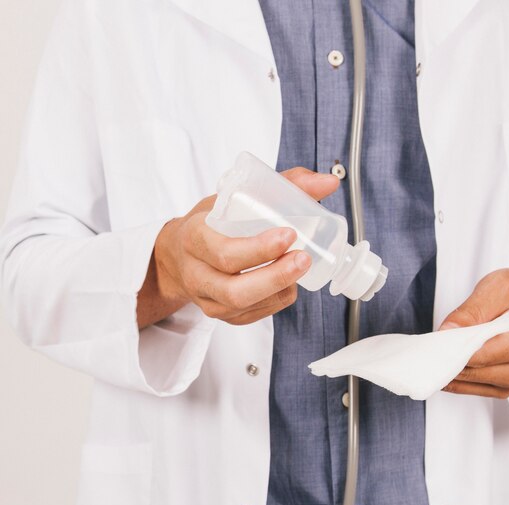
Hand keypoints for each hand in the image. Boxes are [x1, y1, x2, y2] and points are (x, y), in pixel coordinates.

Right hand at [137, 167, 339, 328]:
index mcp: (194, 238)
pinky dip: (276, 300)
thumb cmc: (210, 223)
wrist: (179, 254)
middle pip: (234, 290)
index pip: (225, 253)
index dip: (259, 249)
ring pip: (244, 306)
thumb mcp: (234, 196)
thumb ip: (283, 185)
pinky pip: (253, 315)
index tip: (289, 235)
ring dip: (278, 289)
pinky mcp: (221, 315)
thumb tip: (327, 182)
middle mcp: (196, 274)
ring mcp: (208, 299)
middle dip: (275, 277)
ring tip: (299, 269)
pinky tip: (288, 284)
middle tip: (303, 259)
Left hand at [438, 268, 508, 398]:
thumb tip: (447, 331)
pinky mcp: (505, 387)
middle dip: (449, 357)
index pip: (482, 353)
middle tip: (433, 343)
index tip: (435, 340)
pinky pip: (471, 388)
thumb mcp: (501, 286)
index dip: (454, 348)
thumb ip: (473, 309)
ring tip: (441, 348)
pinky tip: (449, 361)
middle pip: (474, 370)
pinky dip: (455, 377)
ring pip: (469, 382)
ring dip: (450, 368)